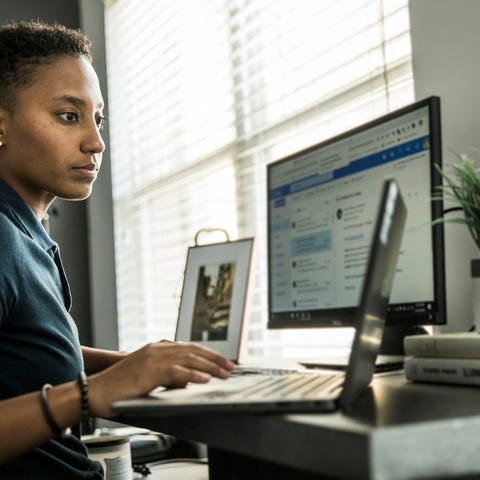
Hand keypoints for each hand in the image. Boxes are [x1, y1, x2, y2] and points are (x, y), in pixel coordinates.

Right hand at [87, 341, 234, 416]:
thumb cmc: (119, 387)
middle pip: (193, 351)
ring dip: (210, 366)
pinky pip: (176, 372)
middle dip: (214, 359)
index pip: (189, 348)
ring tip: (224, 374)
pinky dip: (193, 375)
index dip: (208, 354)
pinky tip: (205, 379)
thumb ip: (167, 374)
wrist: (95, 391)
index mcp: (157, 348)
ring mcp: (154, 358)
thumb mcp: (147, 376)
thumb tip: (187, 380)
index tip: (222, 362)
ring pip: (189, 359)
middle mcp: (157, 349)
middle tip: (230, 367)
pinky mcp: (149, 370)